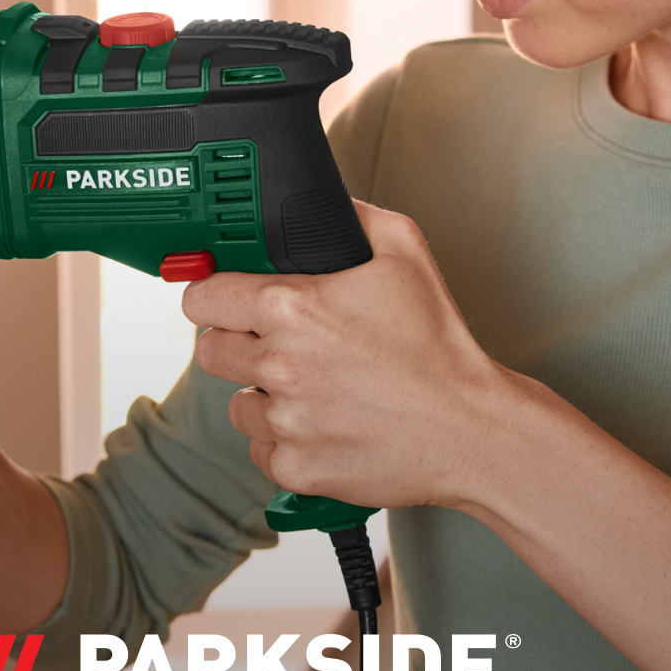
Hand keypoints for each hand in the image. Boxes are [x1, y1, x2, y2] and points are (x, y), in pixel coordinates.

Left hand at [183, 201, 500, 510]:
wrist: (469, 428)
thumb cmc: (438, 346)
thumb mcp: (404, 250)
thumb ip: (350, 216)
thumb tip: (319, 203)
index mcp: (291, 309)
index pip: (201, 297)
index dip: (212, 294)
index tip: (223, 300)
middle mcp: (279, 365)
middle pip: (210, 351)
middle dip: (237, 344)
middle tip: (276, 344)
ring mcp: (285, 421)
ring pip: (237, 404)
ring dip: (262, 395)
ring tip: (312, 387)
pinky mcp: (294, 468)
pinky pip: (262, 448)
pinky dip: (285, 439)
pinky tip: (324, 422)